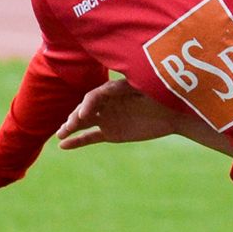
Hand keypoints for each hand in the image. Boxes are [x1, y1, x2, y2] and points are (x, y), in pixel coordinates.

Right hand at [57, 78, 182, 148]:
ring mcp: (107, 118)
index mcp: (113, 90)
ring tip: (60, 134)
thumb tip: (119, 86)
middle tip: (69, 126)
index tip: (84, 114)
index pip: (94, 96)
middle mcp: (106, 103)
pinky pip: (90, 137)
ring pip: (84, 122)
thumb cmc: (162, 97)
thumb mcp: (148, 90)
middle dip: (76, 117)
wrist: (173, 114)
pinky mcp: (110, 133)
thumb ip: (134, 88)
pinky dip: (77, 141)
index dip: (87, 104)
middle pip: (85, 108)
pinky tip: (63, 145)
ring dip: (70, 127)